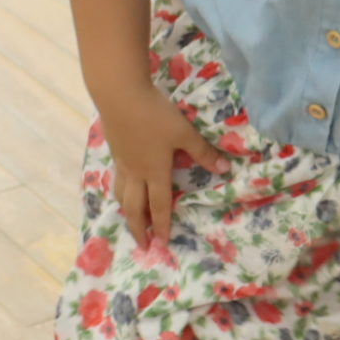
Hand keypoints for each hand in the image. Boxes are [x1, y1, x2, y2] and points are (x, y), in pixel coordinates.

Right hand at [95, 79, 228, 253]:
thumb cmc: (154, 115)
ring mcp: (122, 162)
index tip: (163, 243)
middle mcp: (136, 172)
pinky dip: (120, 191)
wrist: (120, 95)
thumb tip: (224, 168)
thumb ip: (202, 151)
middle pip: (135, 207)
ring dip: (127, 211)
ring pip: (122, 194)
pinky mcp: (115, 150)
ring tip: (130, 220)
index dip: (162, 225)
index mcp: (155, 171)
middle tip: (142, 244)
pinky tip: (123, 186)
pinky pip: (117, 179)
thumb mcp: (184, 132)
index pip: (159, 205)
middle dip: (139, 228)